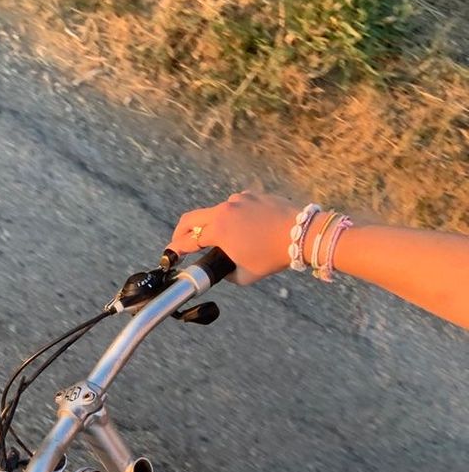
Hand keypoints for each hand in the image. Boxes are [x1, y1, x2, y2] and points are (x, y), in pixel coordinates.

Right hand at [167, 190, 300, 285]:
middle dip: (180, 232)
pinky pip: (234, 207)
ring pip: (215, 213)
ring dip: (212, 225)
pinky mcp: (252, 195)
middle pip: (190, 219)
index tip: (169, 256)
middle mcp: (224, 210)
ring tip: (225, 241)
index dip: (174, 250)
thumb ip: (226, 274)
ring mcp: (238, 199)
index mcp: (219, 230)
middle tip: (178, 243)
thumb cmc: (273, 256)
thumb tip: (220, 270)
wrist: (302, 233)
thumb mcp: (245, 276)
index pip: (187, 241)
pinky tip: (245, 230)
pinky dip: (233, 218)